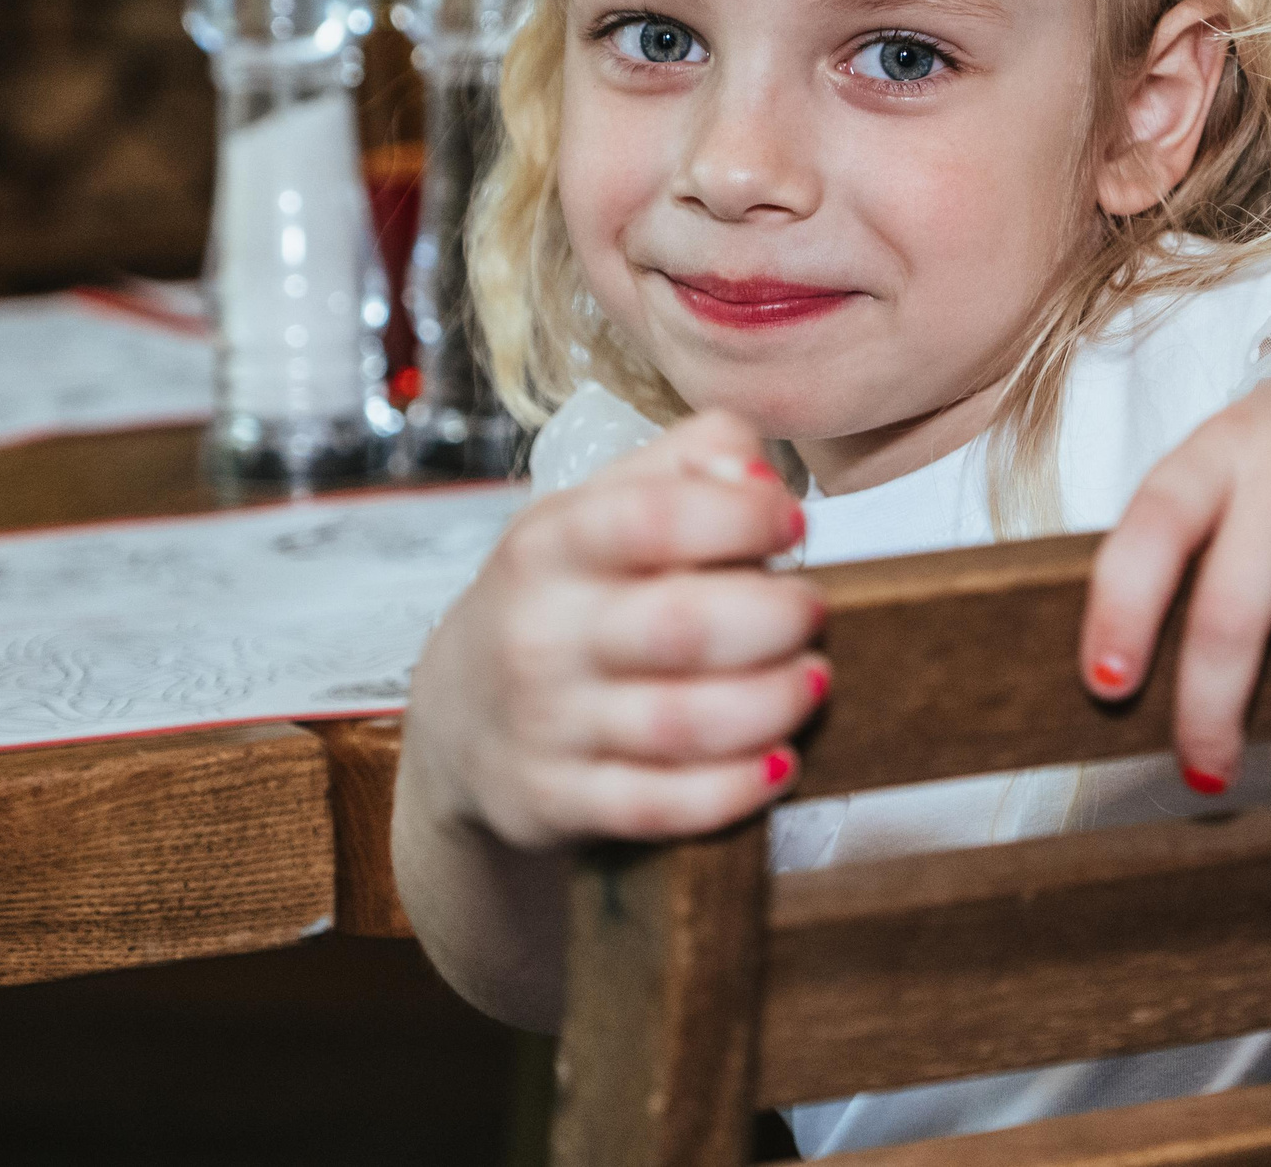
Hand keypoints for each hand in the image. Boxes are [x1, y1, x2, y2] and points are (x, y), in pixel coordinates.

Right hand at [404, 411, 826, 848]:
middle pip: (682, 626)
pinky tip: (778, 763)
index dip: (743, 517)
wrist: (456, 716)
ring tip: (812, 680)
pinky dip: (737, 789)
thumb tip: (759, 473)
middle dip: (776, 618)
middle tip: (813, 612)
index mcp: (550, 543)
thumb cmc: (563, 596)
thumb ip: (685, 463)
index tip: (794, 525)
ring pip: (685, 725)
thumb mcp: (596, 508)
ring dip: (774, 704)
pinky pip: (663, 806)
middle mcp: (540, 632)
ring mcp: (546, 724)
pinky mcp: (559, 802)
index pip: (654, 519)